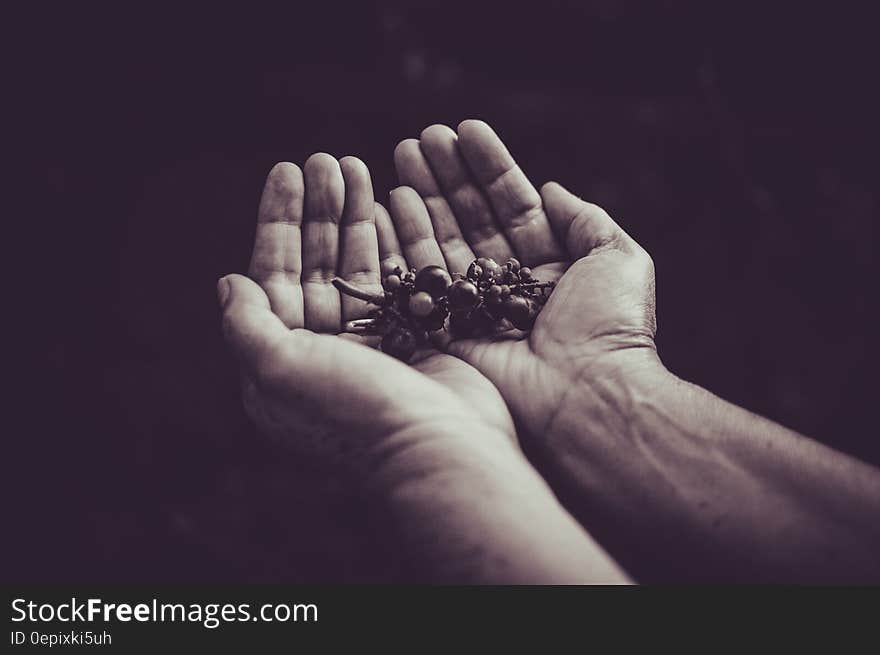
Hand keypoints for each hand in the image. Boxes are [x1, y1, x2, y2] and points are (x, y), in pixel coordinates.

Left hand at [219, 154, 515, 477]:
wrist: (441, 451)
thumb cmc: (356, 414)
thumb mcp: (280, 372)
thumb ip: (247, 326)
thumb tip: (228, 282)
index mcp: (284, 359)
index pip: (272, 276)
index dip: (278, 223)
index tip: (287, 172)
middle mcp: (324, 350)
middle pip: (315, 264)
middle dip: (318, 210)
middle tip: (328, 159)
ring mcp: (373, 343)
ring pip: (358, 266)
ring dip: (354, 216)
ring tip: (357, 166)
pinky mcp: (414, 338)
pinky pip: (398, 277)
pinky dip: (394, 240)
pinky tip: (392, 202)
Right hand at [390, 120, 658, 439]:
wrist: (586, 394)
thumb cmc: (610, 328)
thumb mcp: (618, 258)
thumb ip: (585, 218)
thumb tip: (551, 187)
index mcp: (547, 266)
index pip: (511, 204)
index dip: (488, 166)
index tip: (465, 129)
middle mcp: (506, 284)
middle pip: (471, 218)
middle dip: (448, 176)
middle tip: (423, 137)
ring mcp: (474, 308)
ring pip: (442, 242)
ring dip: (422, 197)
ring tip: (402, 154)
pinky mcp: (446, 331)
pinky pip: (420, 280)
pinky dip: (403, 241)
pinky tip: (389, 201)